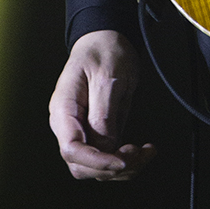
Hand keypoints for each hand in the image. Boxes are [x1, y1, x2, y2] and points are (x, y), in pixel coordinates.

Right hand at [49, 30, 155, 181]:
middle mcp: (69, 125)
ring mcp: (83, 131)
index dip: (97, 161)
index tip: (122, 160)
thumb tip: (106, 145)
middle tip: (138, 152)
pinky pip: (109, 157)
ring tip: (145, 151)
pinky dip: (128, 160)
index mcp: (64, 109)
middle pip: (82, 166)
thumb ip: (104, 114)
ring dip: (123, 167)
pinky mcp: (98, 133)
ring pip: (96, 168)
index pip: (71, 149)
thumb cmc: (104, 52)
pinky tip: (144, 150)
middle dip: (111, 167)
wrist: (107, 40)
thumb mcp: (107, 78)